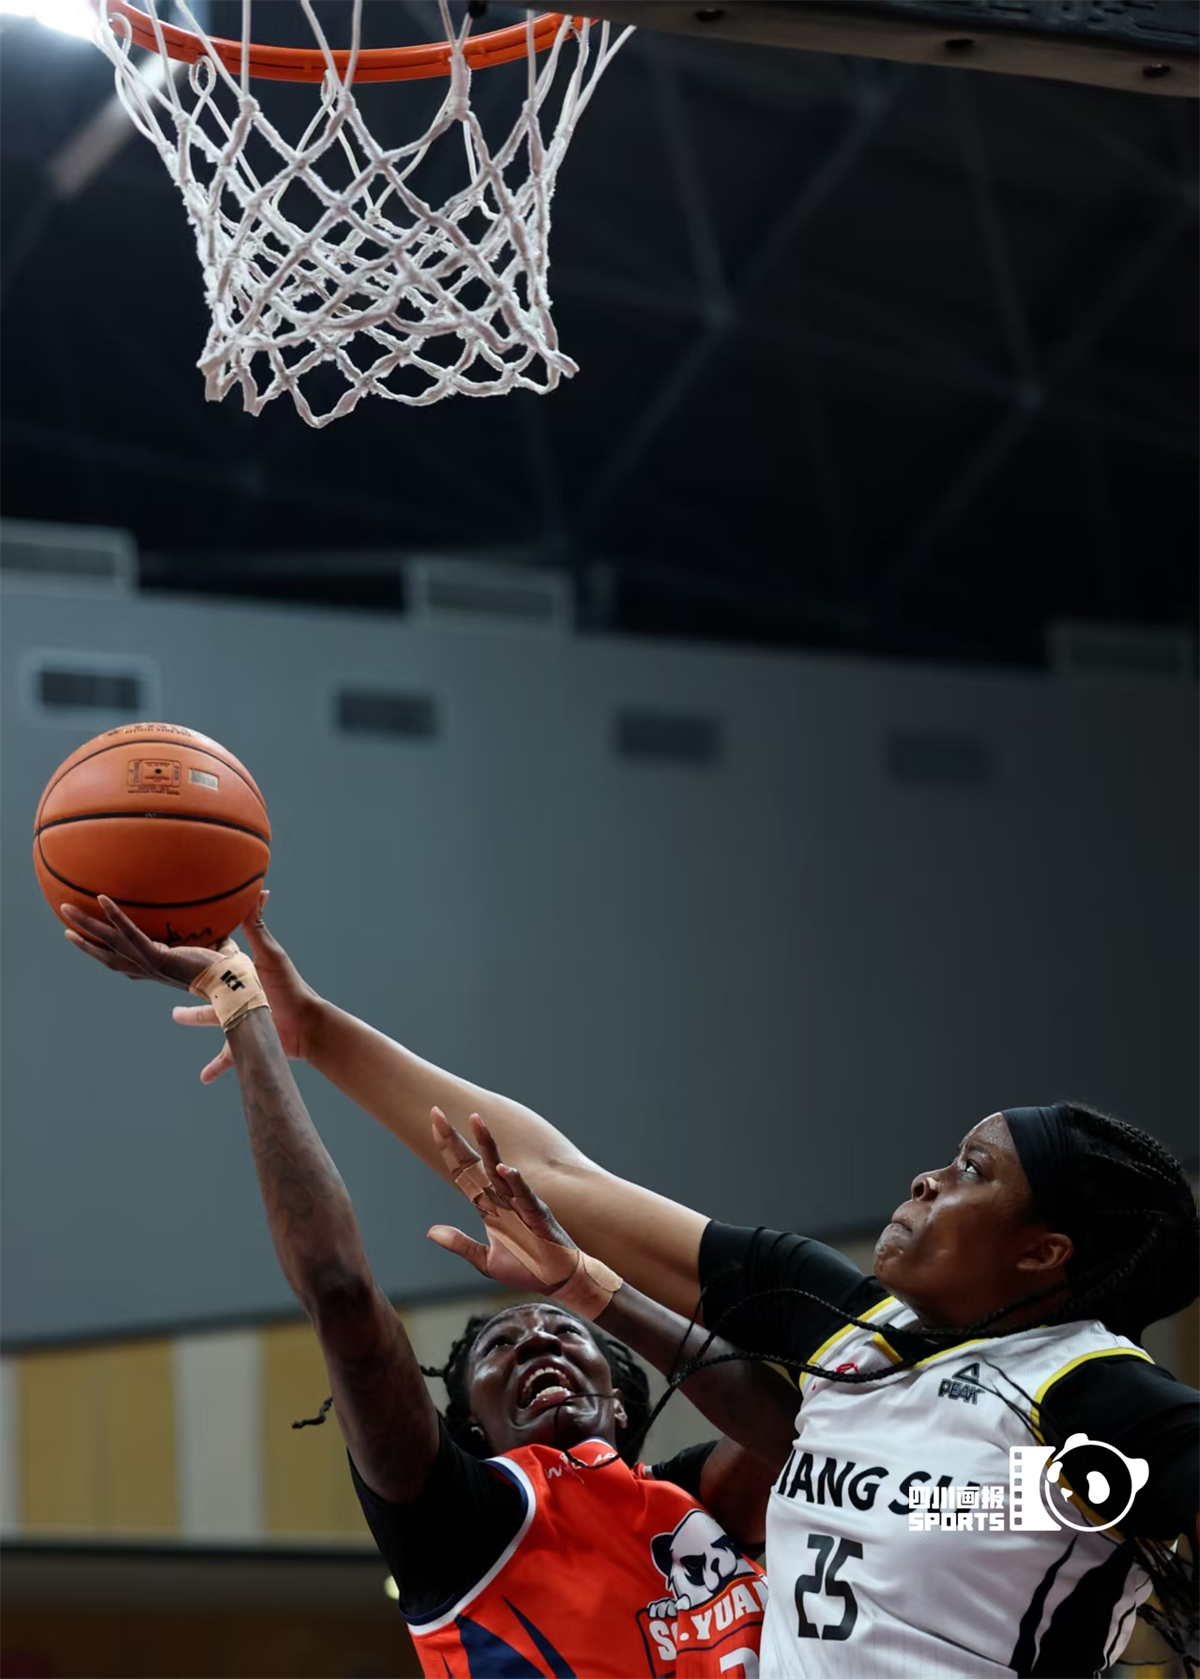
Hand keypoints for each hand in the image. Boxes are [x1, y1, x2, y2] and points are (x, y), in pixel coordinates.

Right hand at [61, 897, 224, 991]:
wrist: (232, 985)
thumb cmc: (230, 971)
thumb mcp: (218, 948)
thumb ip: (218, 935)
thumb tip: (231, 917)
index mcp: (157, 969)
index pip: (125, 963)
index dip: (105, 954)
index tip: (91, 944)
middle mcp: (148, 969)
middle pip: (107, 955)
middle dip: (85, 942)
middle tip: (65, 926)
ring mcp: (149, 964)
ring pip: (109, 943)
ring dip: (87, 925)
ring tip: (66, 909)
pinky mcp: (156, 957)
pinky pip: (130, 933)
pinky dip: (116, 916)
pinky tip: (103, 898)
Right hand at [171, 890, 317, 1082]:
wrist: (308, 1025)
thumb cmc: (290, 988)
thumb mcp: (270, 956)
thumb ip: (258, 926)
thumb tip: (259, 891)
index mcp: (242, 975)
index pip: (217, 963)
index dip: (200, 957)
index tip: (179, 948)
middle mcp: (240, 995)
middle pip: (208, 991)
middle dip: (191, 984)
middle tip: (170, 977)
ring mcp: (243, 1019)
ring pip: (213, 1021)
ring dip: (195, 1019)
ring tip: (175, 1017)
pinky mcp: (247, 1042)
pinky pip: (228, 1057)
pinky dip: (215, 1067)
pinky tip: (202, 1078)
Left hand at [427, 1108, 575, 1292]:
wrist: (557, 1280)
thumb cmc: (526, 1267)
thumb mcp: (485, 1260)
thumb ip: (460, 1244)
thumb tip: (431, 1231)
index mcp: (489, 1205)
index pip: (463, 1171)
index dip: (449, 1150)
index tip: (434, 1125)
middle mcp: (502, 1197)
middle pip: (476, 1162)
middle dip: (457, 1138)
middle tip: (437, 1113)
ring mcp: (520, 1202)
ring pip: (500, 1168)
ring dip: (488, 1145)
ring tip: (475, 1121)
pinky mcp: (537, 1214)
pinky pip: (525, 1195)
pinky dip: (515, 1181)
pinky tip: (504, 1168)